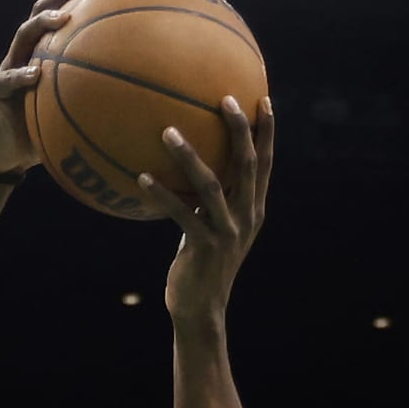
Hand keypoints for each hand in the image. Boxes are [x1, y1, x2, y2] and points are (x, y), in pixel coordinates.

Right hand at [0, 0, 92, 176]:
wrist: (4, 160)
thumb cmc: (39, 137)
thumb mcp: (68, 118)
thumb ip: (89, 104)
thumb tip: (132, 103)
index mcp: (39, 59)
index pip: (55, 20)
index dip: (73, 0)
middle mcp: (22, 57)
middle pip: (38, 15)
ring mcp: (5, 69)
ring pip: (22, 36)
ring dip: (41, 25)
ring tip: (61, 20)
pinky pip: (6, 79)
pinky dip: (21, 76)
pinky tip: (35, 75)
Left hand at [141, 98, 274, 330]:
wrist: (201, 309)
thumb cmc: (201, 264)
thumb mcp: (213, 227)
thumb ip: (209, 199)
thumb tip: (189, 163)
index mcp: (253, 210)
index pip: (265, 164)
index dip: (266, 131)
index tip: (262, 97)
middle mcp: (246, 217)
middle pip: (247, 165)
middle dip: (239, 129)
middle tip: (224, 98)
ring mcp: (226, 233)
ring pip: (212, 185)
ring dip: (189, 156)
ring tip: (167, 131)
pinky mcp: (204, 248)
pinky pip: (181, 214)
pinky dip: (162, 194)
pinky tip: (142, 177)